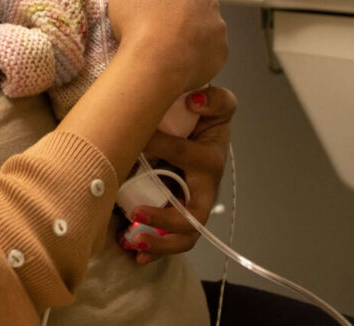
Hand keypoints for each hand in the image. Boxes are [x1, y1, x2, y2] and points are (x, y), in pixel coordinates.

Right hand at [108, 0, 226, 94]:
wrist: (155, 67)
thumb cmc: (139, 28)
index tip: (136, 9)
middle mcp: (207, 2)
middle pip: (183, 4)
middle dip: (168, 13)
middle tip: (146, 29)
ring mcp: (216, 28)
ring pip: (197, 27)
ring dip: (183, 33)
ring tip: (160, 46)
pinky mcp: (219, 53)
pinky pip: (205, 50)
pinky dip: (192, 53)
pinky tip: (175, 58)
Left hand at [120, 86, 236, 263]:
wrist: (203, 133)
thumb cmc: (206, 121)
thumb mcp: (219, 104)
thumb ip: (215, 100)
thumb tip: (193, 101)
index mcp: (209, 160)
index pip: (183, 153)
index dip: (160, 145)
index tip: (136, 141)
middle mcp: (204, 188)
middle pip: (194, 216)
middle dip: (165, 221)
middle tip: (136, 214)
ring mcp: (192, 203)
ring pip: (185, 235)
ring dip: (160, 243)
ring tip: (134, 242)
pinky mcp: (180, 212)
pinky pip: (173, 237)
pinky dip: (156, 248)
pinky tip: (135, 253)